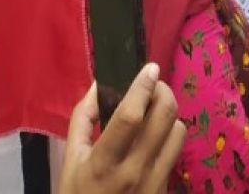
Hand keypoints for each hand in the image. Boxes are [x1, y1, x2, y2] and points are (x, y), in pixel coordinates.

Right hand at [58, 64, 184, 193]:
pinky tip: (155, 136)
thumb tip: (97, 86)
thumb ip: (82, 121)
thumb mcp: (70, 162)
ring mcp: (156, 181)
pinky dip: (170, 135)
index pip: (131, 117)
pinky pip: (176, 151)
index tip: (150, 67)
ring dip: (169, 114)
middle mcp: (135, 170)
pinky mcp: (167, 187)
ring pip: (179, 130)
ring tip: (154, 111)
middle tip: (153, 86)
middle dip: (163, 92)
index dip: (143, 87)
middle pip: (165, 116)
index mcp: (104, 163)